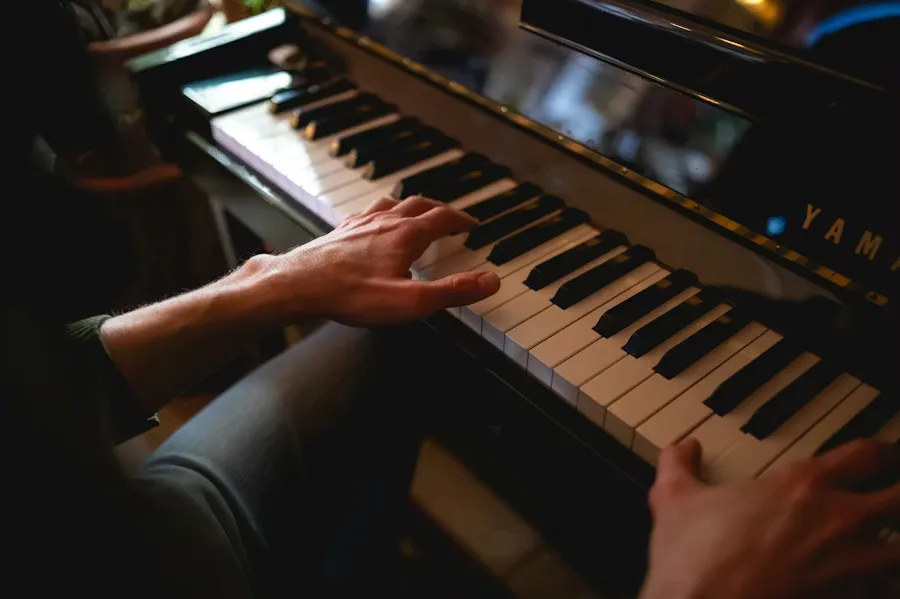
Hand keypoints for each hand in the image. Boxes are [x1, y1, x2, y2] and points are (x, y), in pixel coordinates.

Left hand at [254, 196, 500, 326]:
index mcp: (406, 234)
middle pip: (418, 205)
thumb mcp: (412, 301)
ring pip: (391, 204)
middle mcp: (383, 222)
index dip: (462, 221)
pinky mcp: (338, 233)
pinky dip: (379, 213)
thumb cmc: (352, 295)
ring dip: (409, 205)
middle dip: (439, 209)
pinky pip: (364, 213)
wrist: (298, 285)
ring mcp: (358, 225)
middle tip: (450, 217)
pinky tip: (372, 223)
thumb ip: (453, 291)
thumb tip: (489, 281)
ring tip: (415, 211)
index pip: (443, 218)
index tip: (473, 225)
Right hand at [640, 439, 899, 598]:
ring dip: (893, 546)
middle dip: (896, 495)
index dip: (881, 452)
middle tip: (891, 495)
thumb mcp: (674, 500)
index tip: (882, 456)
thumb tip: (683, 448)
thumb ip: (679, 465)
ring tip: (885, 546)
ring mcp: (852, 568)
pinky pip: (884, 590)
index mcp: (802, 485)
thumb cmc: (695, 561)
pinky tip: (868, 584)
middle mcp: (839, 521)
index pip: (865, 455)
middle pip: (898, 499)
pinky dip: (880, 585)